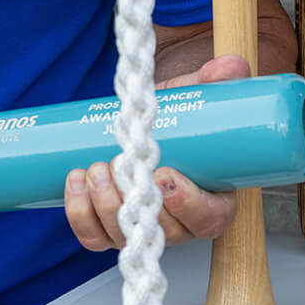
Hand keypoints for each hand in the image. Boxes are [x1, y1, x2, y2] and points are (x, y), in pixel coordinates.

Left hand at [61, 54, 250, 251]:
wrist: (144, 125)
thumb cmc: (180, 121)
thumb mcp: (199, 100)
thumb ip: (217, 83)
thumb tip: (229, 67)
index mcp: (213, 201)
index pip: (210, 219)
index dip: (189, 205)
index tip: (164, 176)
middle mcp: (179, 223)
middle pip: (163, 232)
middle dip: (133, 202)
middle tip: (114, 164)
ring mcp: (142, 229)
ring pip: (124, 237)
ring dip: (103, 206)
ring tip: (93, 168)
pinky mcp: (109, 225)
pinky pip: (94, 236)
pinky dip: (80, 214)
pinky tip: (75, 180)